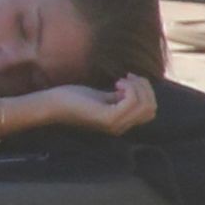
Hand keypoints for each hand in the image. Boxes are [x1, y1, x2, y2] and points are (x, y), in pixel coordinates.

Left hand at [39, 75, 156, 135]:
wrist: (52, 104)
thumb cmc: (74, 98)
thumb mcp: (103, 97)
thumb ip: (122, 97)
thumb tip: (140, 89)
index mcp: (121, 123)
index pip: (150, 111)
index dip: (147, 92)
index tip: (130, 79)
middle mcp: (121, 127)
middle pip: (151, 108)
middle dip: (145, 88)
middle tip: (128, 77)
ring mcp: (115, 125)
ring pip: (145, 105)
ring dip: (137, 87)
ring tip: (121, 80)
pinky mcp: (108, 118)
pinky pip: (132, 102)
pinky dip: (130, 88)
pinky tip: (117, 83)